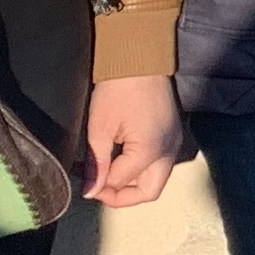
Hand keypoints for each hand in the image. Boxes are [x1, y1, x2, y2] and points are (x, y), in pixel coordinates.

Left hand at [81, 74, 185, 206]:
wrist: (140, 58)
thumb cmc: (118, 88)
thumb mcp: (100, 127)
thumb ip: (97, 164)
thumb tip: (89, 191)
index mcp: (150, 150)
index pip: (122, 182)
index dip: (98, 186)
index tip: (81, 180)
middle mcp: (168, 151)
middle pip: (149, 192)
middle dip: (122, 196)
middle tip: (97, 187)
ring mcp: (174, 143)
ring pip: (155, 179)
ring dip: (131, 183)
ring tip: (105, 172)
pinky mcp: (172, 135)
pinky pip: (159, 164)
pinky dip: (140, 169)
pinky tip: (119, 159)